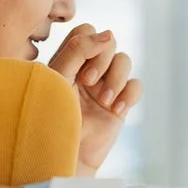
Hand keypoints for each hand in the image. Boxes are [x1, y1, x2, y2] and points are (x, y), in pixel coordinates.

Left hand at [48, 24, 143, 175]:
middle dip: (102, 60)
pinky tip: (115, 109)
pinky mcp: (119, 105)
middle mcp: (86, 70)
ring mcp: (104, 87)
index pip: (85, 31)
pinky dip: (129, 94)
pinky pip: (136, 86)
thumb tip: (108, 34)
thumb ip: (78, 50)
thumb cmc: (51, 118)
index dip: (88, 42)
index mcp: (67, 61)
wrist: (62, 155)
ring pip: (125, 61)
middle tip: (87, 83)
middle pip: (108, 42)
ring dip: (116, 78)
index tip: (80, 66)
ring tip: (103, 101)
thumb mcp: (58, 78)